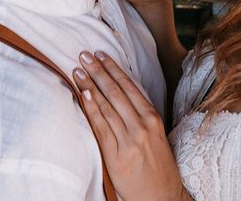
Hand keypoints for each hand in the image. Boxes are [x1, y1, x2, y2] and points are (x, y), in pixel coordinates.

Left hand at [73, 50, 189, 200]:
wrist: (162, 197)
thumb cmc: (158, 166)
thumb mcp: (156, 136)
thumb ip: (141, 116)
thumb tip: (122, 94)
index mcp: (153, 119)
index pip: (130, 87)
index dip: (114, 69)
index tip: (102, 54)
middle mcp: (142, 127)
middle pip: (116, 93)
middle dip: (98, 71)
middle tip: (84, 54)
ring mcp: (129, 141)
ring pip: (106, 106)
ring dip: (90, 85)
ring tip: (78, 69)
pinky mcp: (117, 156)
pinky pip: (101, 127)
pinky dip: (91, 108)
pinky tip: (83, 94)